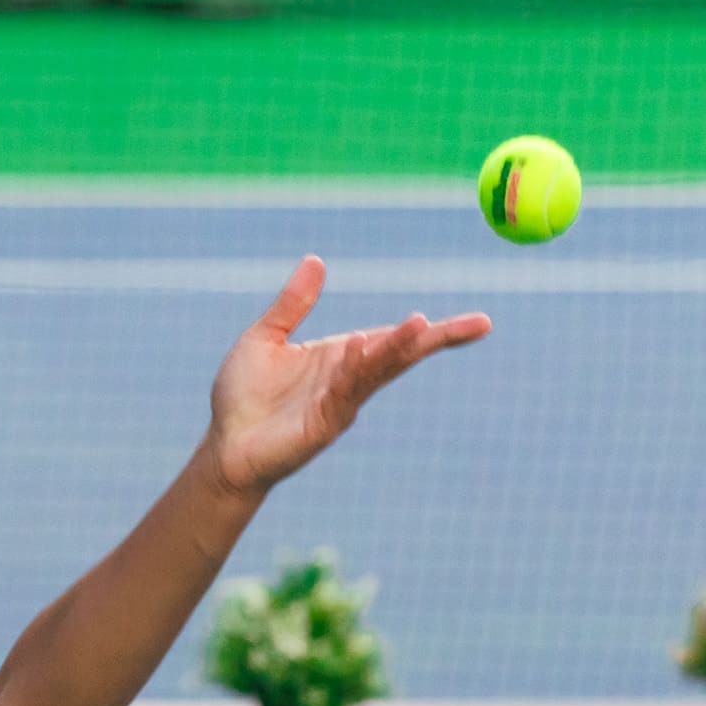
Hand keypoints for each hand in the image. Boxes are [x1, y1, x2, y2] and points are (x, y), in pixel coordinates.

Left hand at [200, 256, 490, 498]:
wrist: (224, 445)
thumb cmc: (243, 396)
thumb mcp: (266, 338)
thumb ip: (293, 304)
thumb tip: (316, 261)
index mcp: (342, 356)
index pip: (395, 339)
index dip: (435, 330)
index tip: (479, 322)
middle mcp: (349, 379)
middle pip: (402, 355)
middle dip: (438, 339)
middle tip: (480, 324)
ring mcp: (340, 403)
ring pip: (377, 371)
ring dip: (397, 348)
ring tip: (421, 325)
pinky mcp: (322, 424)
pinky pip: (343, 392)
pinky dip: (354, 369)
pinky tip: (361, 347)